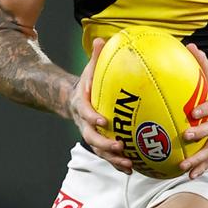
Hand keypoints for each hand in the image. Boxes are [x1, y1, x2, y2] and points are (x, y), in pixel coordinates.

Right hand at [68, 38, 132, 172]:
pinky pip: (108, 156)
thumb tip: (102, 38)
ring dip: (113, 159)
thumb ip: (96, 57)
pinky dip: (118, 163)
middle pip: (91, 138)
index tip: (104, 120)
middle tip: (120, 147)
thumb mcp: (89, 68)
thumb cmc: (88, 82)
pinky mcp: (100, 142)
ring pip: (100, 151)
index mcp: (82, 105)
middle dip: (105, 145)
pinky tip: (133, 169)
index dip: (93, 118)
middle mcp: (85, 123)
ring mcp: (92, 135)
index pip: (86, 113)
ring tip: (128, 164)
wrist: (74, 100)